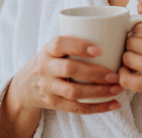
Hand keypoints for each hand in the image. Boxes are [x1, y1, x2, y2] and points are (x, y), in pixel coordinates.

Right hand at [0, 36, 122, 137]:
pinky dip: (97, 108)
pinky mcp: (54, 103)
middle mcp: (46, 68)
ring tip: (117, 89)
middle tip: (115, 75)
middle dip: (95, 73)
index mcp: (48, 50)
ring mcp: (48, 87)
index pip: (60, 44)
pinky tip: (113, 104)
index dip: (79, 46)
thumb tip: (113, 33)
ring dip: (99, 92)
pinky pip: (76, 108)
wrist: (24, 87)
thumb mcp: (54, 50)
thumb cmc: (50, 62)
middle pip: (69, 69)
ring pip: (74, 92)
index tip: (99, 50)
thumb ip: (74, 43)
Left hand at [118, 0, 141, 102]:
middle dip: (134, 44)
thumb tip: (138, 3)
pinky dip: (124, 75)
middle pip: (130, 42)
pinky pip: (126, 80)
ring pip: (126, 58)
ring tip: (141, 59)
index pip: (137, 27)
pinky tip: (130, 72)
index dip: (139, 31)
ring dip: (130, 58)